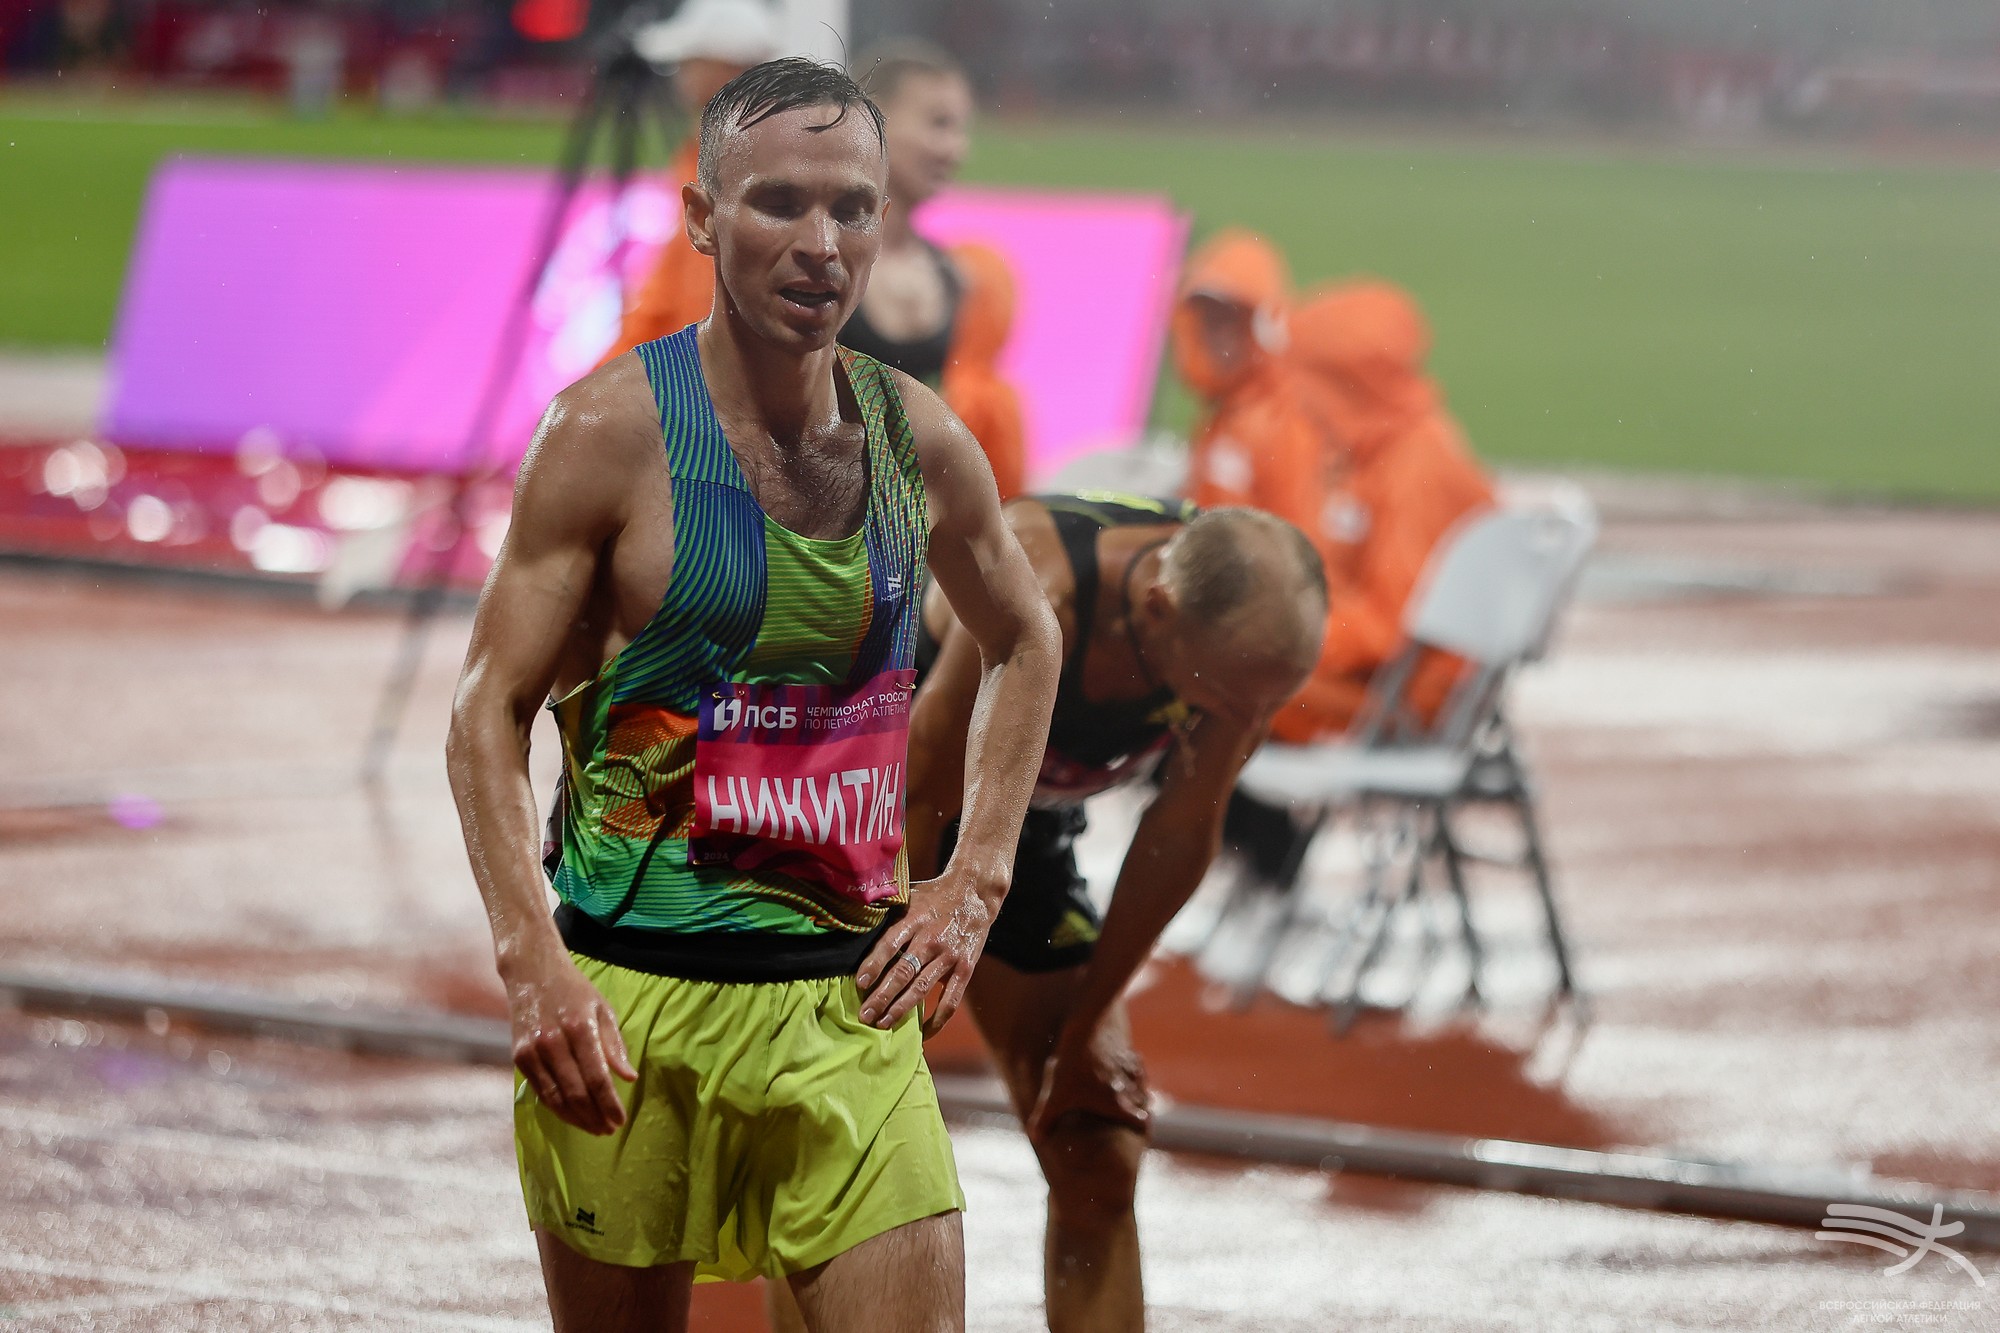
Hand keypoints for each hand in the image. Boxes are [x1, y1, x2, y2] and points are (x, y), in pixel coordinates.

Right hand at [504, 946, 636, 1135]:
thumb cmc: (574, 990)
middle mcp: (553, 1041)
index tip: (621, 1120)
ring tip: (594, 1129)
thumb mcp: (602, 1009)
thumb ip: (614, 1045)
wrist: (532, 972)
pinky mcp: (519, 1057)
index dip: (609, 1103)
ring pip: (556, 1097)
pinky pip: (540, 1091)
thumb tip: (629, 1078)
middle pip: (577, 1092)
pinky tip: (572, 1115)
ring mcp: (533, 1050)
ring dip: (576, 1118)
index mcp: (580, 1028)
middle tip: (609, 1130)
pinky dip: (557, 1108)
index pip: (597, 1077)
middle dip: (595, 1116)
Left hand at [857, 872, 997, 1035]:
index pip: (890, 944)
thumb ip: (888, 913)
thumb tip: (855, 925)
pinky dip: (938, 1019)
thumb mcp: (909, 895)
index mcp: (915, 919)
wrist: (975, 893)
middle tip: (864, 1015)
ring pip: (922, 988)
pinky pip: (951, 999)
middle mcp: (931, 939)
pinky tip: (923, 1032)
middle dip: (882, 996)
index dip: (874, 964)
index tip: (860, 983)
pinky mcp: (965, 968)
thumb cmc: (934, 896)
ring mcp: (949, 956)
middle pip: (903, 972)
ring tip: (883, 1023)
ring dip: (901, 1008)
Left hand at [1028, 1022, 1150, 1139]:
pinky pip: (1135, 1062)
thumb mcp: (1056, 1096)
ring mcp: (1129, 1068)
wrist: (1087, 1029)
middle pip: (1145, 1103)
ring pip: (1141, 1082)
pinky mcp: (1125, 1050)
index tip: (1138, 1128)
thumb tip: (1036, 1138)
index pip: (1142, 1122)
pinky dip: (1131, 1068)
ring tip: (1124, 1092)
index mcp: (1117, 1104)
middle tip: (1131, 1112)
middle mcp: (1128, 1088)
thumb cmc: (1074, 1067)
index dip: (1141, 1126)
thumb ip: (1046, 1119)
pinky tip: (1119, 1068)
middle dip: (1139, 1107)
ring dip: (1136, 1088)